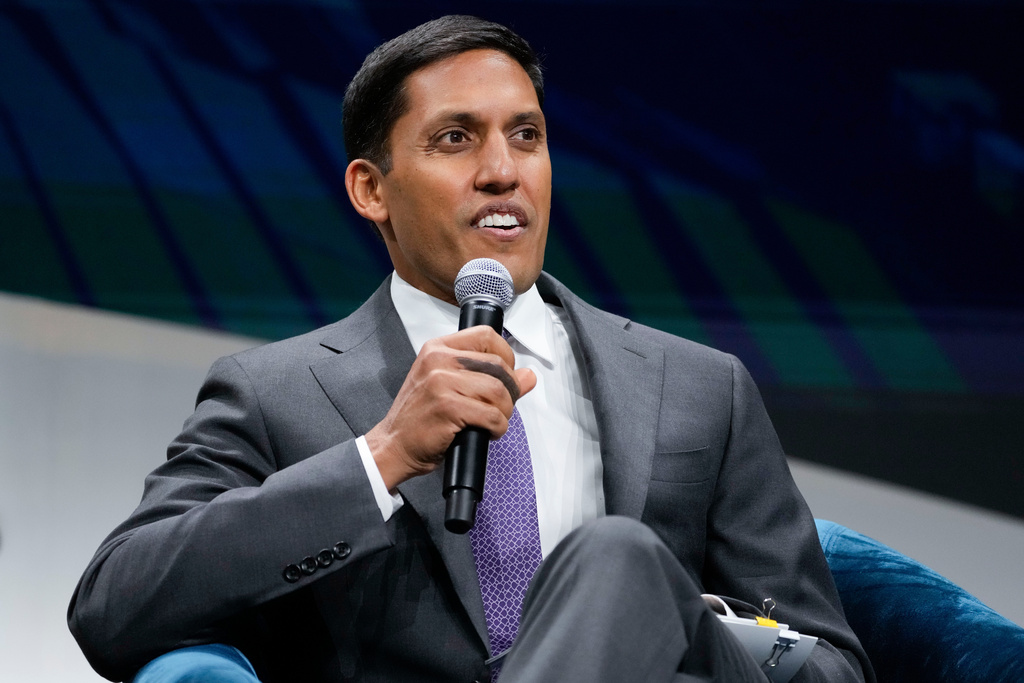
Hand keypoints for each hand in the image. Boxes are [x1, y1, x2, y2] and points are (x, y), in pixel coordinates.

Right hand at [365, 326, 536, 489]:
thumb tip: (529, 376)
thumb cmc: (420, 418)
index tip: (505, 376)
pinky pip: (491, 415)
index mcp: (438, 348)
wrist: (393, 446)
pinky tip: (487, 432)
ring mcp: (441, 382)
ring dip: (504, 412)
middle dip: (509, 391)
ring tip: (493, 422)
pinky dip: (497, 427)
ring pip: (498, 391)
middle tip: (501, 408)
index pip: (487, 336)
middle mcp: (438, 360)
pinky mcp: (447, 407)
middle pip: (498, 365)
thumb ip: (488, 376)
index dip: (506, 356)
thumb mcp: (449, 386)